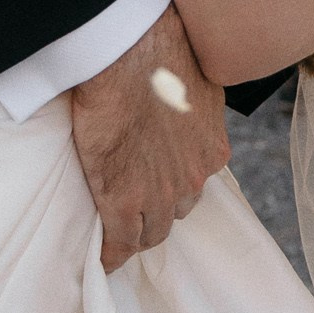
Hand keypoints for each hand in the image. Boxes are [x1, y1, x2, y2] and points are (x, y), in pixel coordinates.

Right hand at [70, 5, 227, 272]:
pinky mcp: (124, 200)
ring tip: (117, 233)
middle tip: (137, 211)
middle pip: (177, 211)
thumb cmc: (159, 54)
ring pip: (151, 231)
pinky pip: (119, 241)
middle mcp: (193, 178)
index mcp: (211, 151)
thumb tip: (186, 102)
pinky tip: (101, 258)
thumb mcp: (196, 83)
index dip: (173, 189)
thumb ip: (195, 106)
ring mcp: (160, 194)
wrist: (129, 54)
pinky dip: (111, 253)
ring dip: (136, 232)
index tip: (158, 191)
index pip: (194, 184)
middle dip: (158, 213)